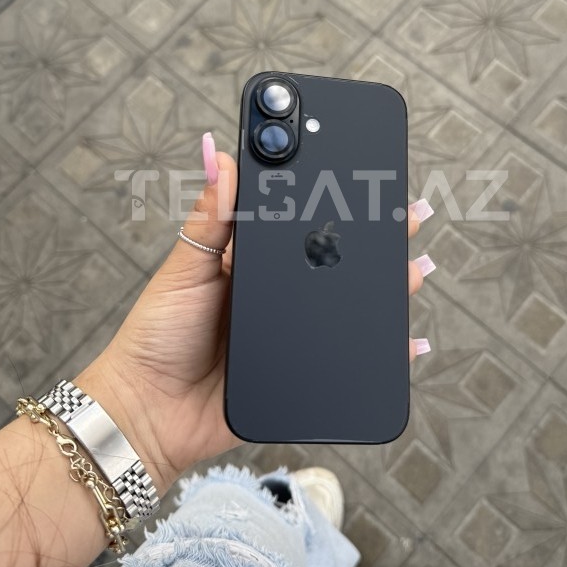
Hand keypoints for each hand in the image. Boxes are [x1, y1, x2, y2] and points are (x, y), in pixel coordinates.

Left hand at [75, 134, 432, 497]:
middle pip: (335, 262)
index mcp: (250, 262)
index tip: (361, 175)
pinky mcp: (301, 370)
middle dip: (375, 239)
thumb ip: (209, 218)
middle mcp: (278, 294)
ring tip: (415, 270)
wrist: (150, 411)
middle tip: (408, 216)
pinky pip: (349, 357)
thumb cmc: (157, 335)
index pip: (298, 224)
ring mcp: (294, 332)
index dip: (330, 201)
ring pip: (348, 305)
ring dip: (388, 288)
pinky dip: (384, 351)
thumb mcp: (184, 269)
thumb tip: (220, 154)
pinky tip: (408, 341)